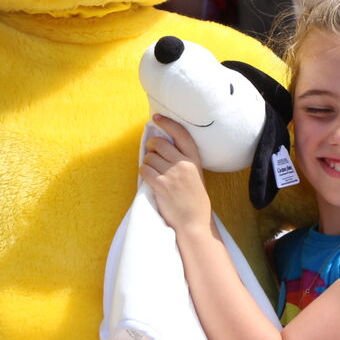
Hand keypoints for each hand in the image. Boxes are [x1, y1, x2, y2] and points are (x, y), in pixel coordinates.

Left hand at [140, 115, 212, 234]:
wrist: (193, 221)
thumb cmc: (194, 199)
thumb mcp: (195, 174)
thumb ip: (183, 159)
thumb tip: (163, 144)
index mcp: (194, 159)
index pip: (181, 134)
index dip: (167, 123)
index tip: (157, 118)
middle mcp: (184, 164)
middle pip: (160, 143)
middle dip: (151, 145)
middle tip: (151, 151)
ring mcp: (172, 174)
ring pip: (150, 157)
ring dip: (147, 162)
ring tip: (152, 170)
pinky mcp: (161, 185)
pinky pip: (144, 170)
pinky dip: (143, 172)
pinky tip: (148, 177)